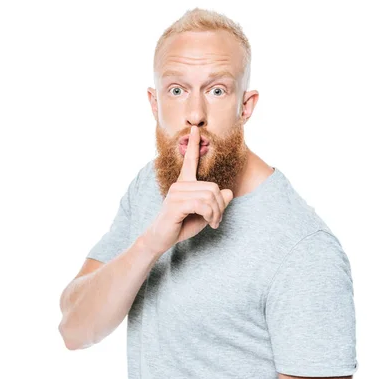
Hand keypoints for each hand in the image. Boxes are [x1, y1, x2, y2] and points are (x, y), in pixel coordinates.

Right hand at [143, 126, 233, 254]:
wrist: (161, 239)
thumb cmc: (181, 225)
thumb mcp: (204, 213)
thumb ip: (216, 203)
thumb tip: (228, 192)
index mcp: (184, 183)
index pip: (190, 160)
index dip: (193, 145)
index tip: (195, 129)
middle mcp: (179, 185)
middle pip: (213, 187)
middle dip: (220, 206)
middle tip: (217, 219)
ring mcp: (176, 194)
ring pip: (210, 197)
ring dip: (217, 213)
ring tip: (213, 222)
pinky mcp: (176, 205)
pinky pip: (203, 205)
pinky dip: (211, 215)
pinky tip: (209, 223)